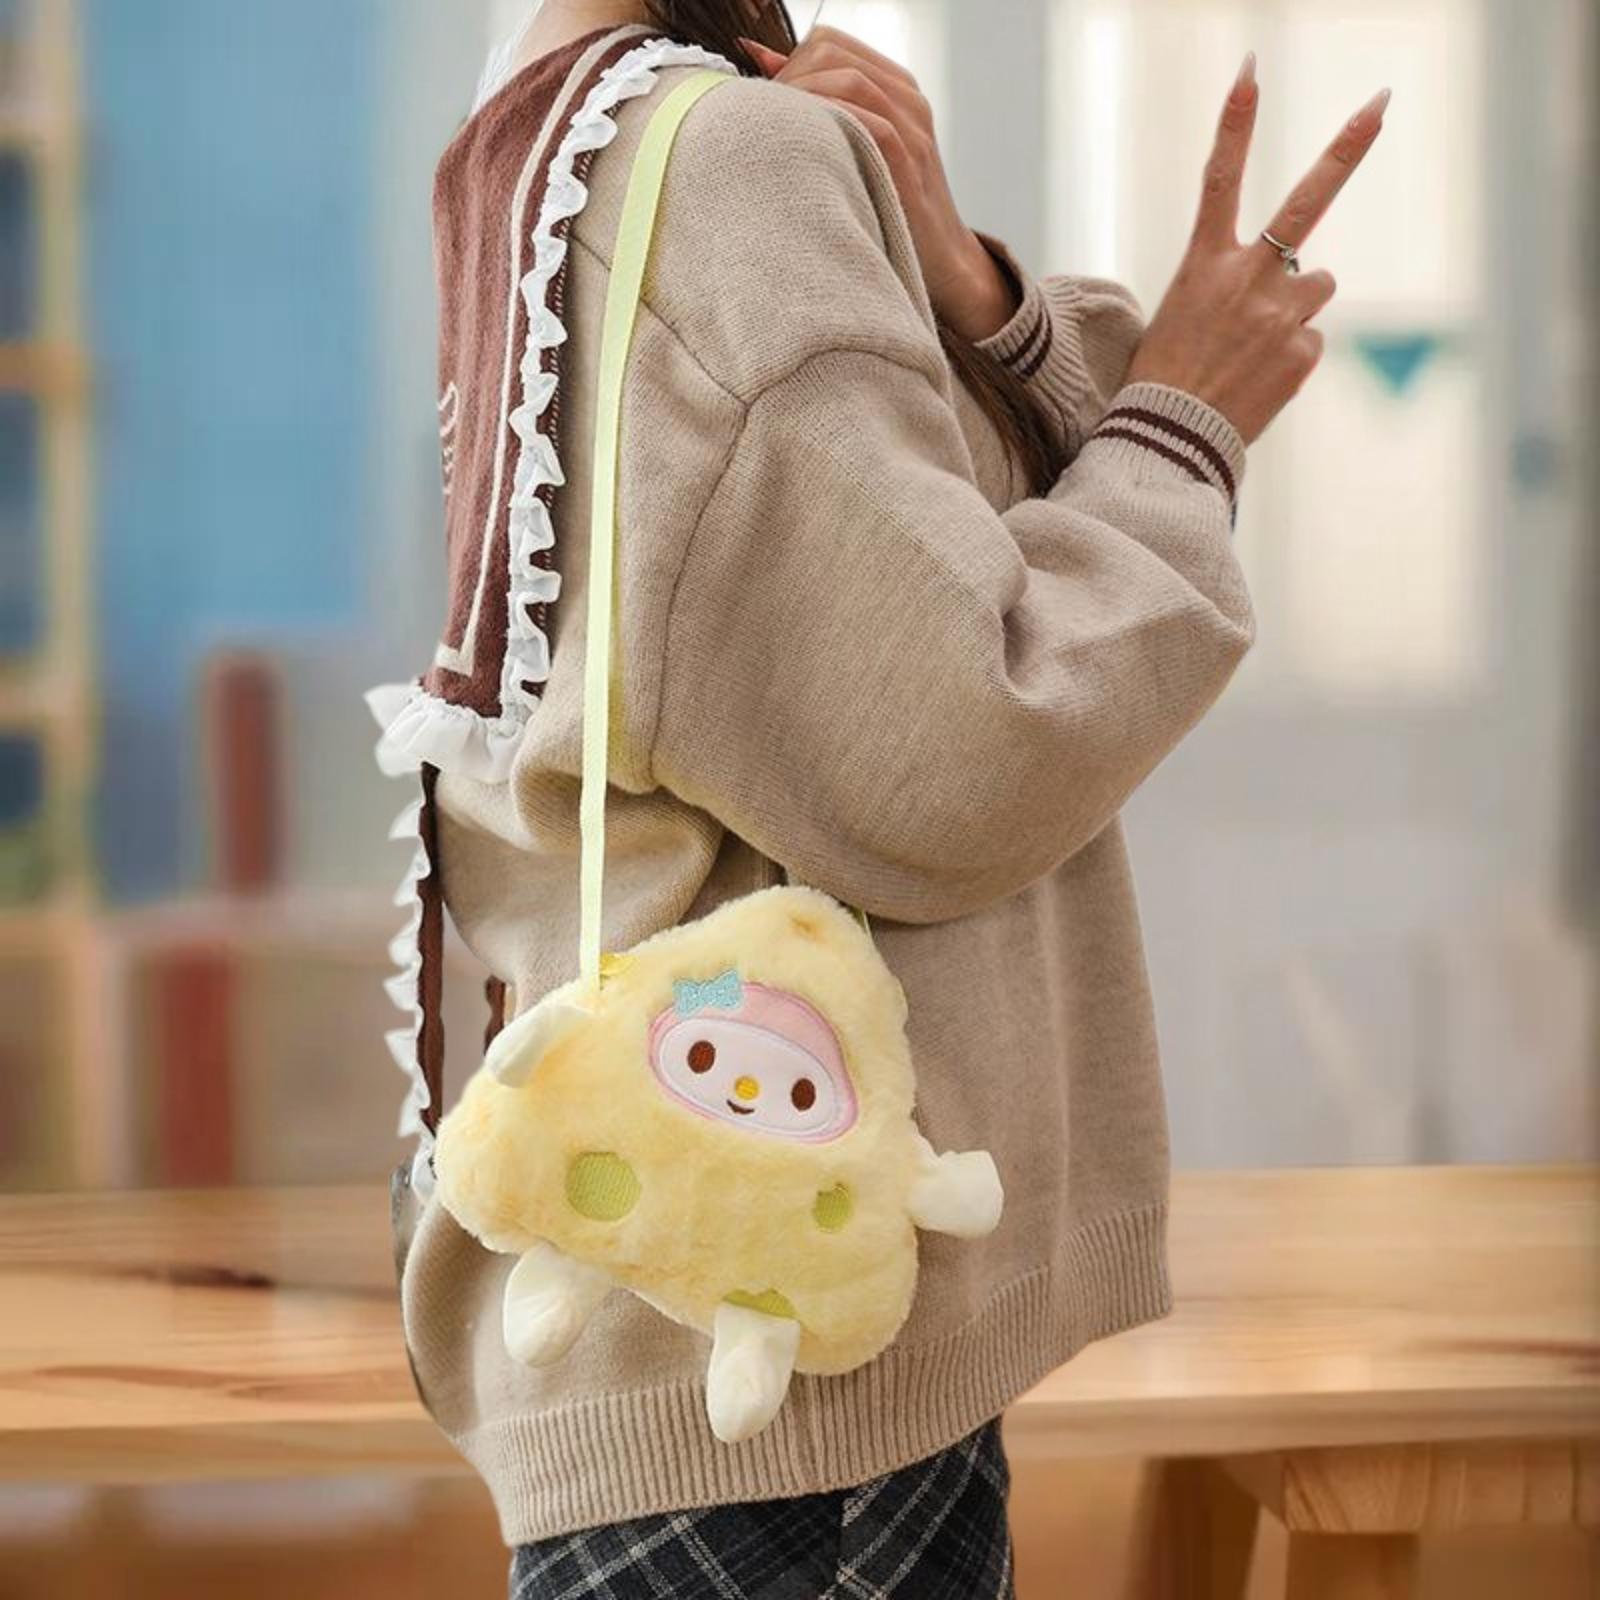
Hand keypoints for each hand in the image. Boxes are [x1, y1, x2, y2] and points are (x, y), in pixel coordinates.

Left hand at [738, 27, 1018, 341]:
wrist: (941, 261)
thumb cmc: (889, 208)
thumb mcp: (858, 147)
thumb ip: (823, 105)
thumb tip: (762, 61)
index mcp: (894, 87)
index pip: (828, 41)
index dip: (788, 64)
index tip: (768, 104)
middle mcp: (907, 99)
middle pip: (831, 53)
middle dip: (789, 80)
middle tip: (766, 122)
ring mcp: (914, 129)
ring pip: (850, 81)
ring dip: (803, 103)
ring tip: (779, 138)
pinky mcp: (912, 164)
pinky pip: (873, 124)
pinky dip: (832, 126)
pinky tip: (806, 150)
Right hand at [1124, 53, 1388, 444]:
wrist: (1168, 443)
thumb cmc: (1163, 381)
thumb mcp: (1181, 318)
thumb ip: (1236, 287)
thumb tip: (1302, 283)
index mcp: (1203, 265)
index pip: (1219, 178)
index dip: (1236, 122)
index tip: (1250, 69)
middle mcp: (1247, 278)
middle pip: (1306, 202)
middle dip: (1346, 147)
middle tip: (1380, 100)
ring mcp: (1280, 313)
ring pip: (1315, 287)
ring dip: (1294, 308)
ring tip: (1253, 348)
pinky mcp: (1303, 351)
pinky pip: (1310, 340)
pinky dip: (1290, 356)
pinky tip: (1258, 379)